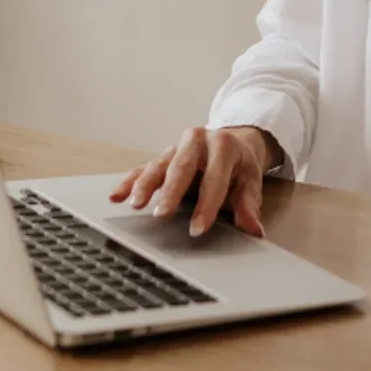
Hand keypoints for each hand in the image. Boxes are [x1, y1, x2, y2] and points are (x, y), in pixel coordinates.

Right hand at [108, 125, 280, 237]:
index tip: (198, 228)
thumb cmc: (239, 166)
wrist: (231, 142)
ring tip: (136, 205)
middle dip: (171, 192)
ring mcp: (175, 147)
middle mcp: (197, 140)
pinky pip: (142, 168)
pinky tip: (117, 196)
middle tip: (161, 214)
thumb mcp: (250, 181)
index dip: (207, 205)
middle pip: (182, 166)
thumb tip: (253, 229)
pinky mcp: (161, 156)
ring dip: (145, 186)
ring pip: (158, 165)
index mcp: (223, 145)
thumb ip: (249, 205)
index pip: (214, 178)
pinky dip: (129, 182)